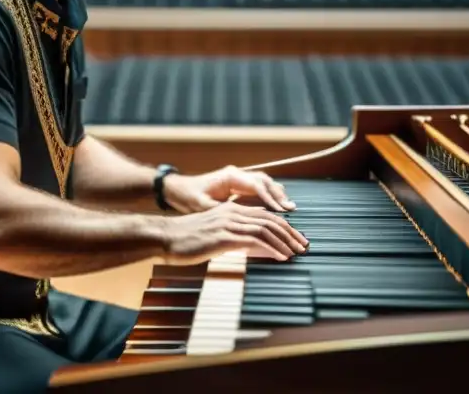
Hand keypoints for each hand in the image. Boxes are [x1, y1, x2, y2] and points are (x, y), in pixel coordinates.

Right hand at [160, 201, 307, 265]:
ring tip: (297, 253)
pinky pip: (255, 240)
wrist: (164, 237)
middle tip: (304, 246)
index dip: (283, 226)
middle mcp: (232, 212)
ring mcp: (228, 223)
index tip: (295, 238)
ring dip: (285, 241)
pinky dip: (272, 248)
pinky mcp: (224, 235)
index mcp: (230, 210)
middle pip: (270, 219)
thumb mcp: (212, 234)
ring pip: (266, 228)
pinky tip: (281, 257)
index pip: (264, 214)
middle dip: (290, 233)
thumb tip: (248, 247)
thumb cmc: (184, 239)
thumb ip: (231, 236)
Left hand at [163, 165, 296, 214]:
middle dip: (279, 196)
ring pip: (264, 182)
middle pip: (265, 181)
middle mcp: (237, 174)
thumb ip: (222, 212)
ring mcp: (238, 178)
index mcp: (230, 177)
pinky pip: (258, 187)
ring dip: (276, 194)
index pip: (257, 186)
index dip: (270, 199)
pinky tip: (277, 206)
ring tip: (289, 208)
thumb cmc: (187, 197)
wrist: (176, 189)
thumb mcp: (202, 206)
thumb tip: (239, 221)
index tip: (281, 211)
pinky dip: (269, 195)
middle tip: (291, 211)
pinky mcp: (237, 185)